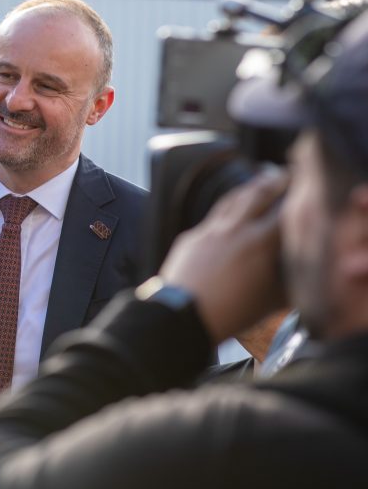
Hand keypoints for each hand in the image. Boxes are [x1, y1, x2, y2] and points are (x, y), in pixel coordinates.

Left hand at [159, 168, 288, 343]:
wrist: (183, 315)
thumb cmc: (232, 313)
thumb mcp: (272, 300)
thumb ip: (290, 278)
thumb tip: (300, 268)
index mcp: (260, 243)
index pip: (286, 211)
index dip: (298, 199)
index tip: (305, 193)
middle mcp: (236, 229)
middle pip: (260, 193)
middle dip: (277, 181)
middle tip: (288, 174)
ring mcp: (210, 230)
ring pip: (233, 198)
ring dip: (250, 187)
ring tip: (262, 181)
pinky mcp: (191, 236)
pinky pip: (213, 216)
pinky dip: (228, 207)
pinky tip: (233, 206)